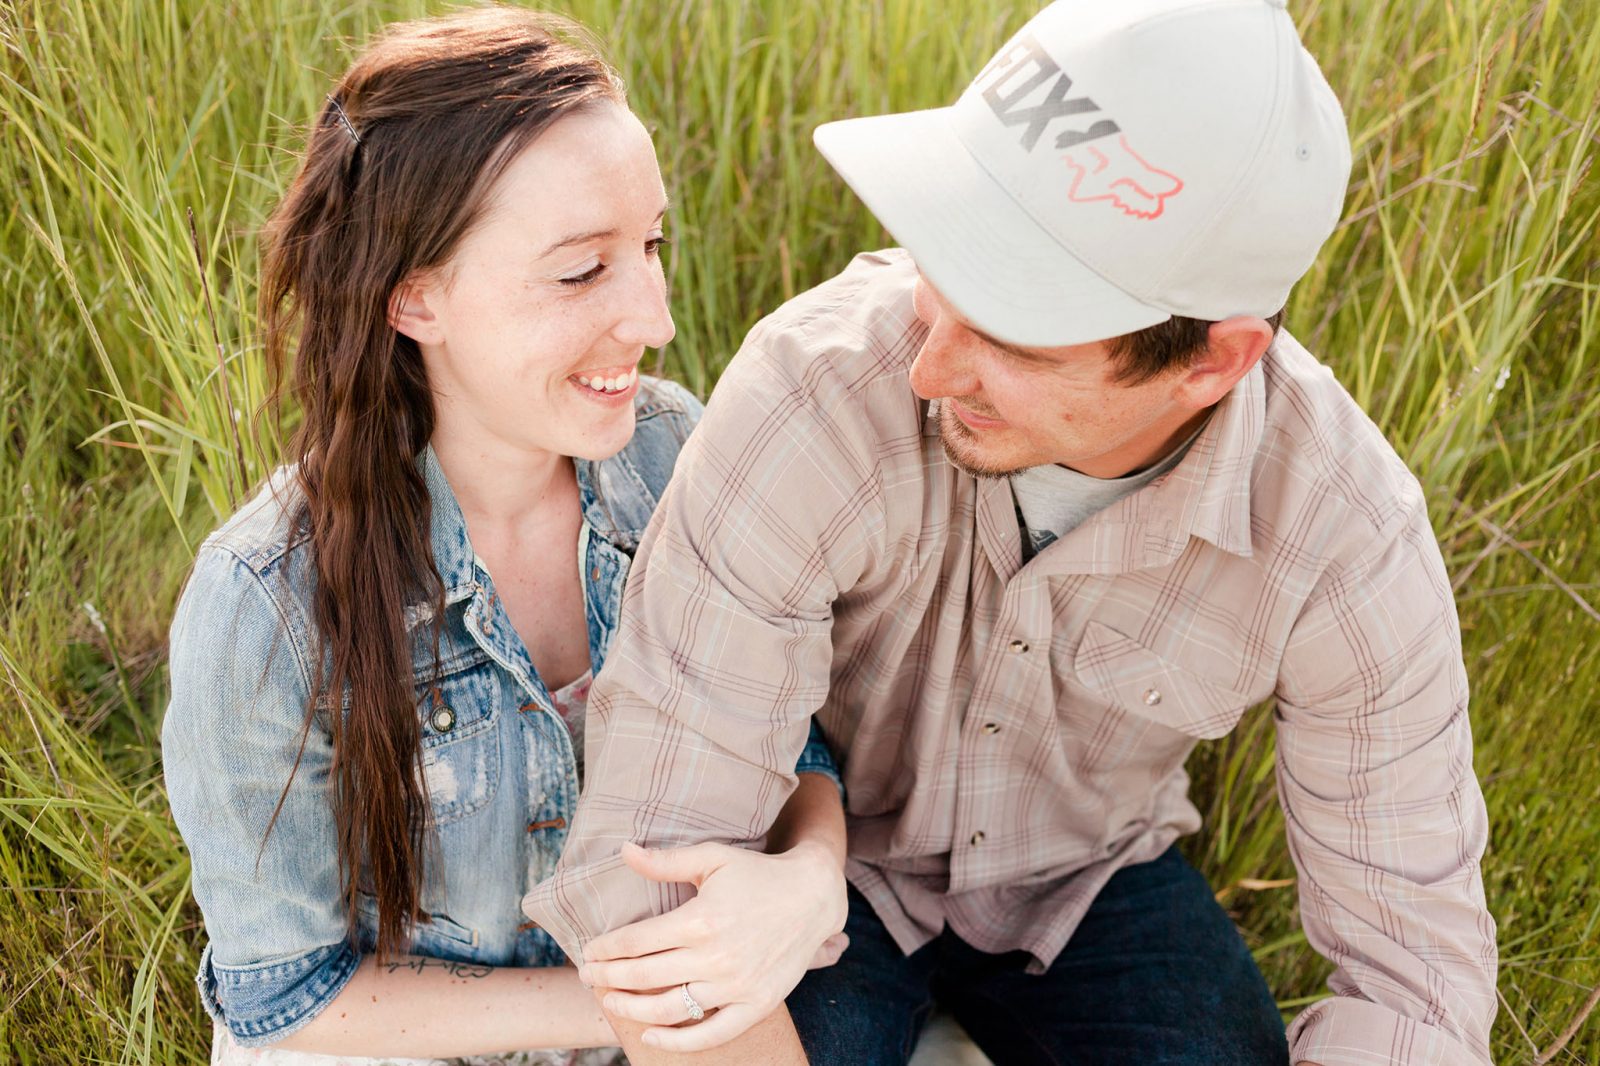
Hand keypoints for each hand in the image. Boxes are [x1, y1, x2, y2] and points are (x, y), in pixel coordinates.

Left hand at [577, 840, 847, 1051]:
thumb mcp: (712, 857)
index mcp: (700, 920)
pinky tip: (650, 1035)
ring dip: (631, 1009)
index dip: (605, 949)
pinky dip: (676, 1042)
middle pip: (644, 977)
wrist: (812, 897)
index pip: (636, 942)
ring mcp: (736, 986)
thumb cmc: (758, 874)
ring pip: (669, 1009)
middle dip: (607, 978)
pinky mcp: (755, 1004)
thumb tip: (623, 850)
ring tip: (610, 1001)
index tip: (589, 951)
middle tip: (587, 976)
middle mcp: (716, 957)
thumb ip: (666, 860)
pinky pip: (710, 1034)